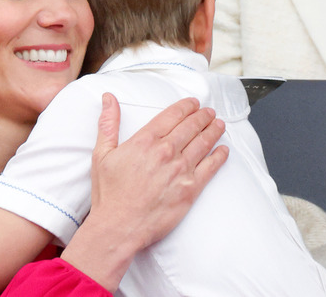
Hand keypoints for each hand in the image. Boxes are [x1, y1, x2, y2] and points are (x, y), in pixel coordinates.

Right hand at [61, 93, 227, 290]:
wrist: (119, 226)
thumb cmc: (109, 194)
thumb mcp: (102, 154)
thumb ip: (108, 124)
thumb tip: (108, 99)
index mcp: (145, 141)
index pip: (171, 116)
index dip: (185, 107)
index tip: (193, 103)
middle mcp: (166, 152)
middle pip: (191, 127)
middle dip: (202, 116)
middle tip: (208, 112)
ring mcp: (180, 170)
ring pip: (203, 143)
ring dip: (213, 131)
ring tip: (218, 125)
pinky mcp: (190, 189)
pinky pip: (210, 168)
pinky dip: (219, 157)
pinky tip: (223, 150)